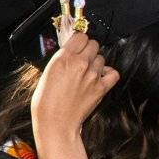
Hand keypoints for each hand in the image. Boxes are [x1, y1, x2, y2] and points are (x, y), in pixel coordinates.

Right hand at [30, 24, 118, 143]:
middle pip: (94, 44)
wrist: (55, 123)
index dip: (79, 41)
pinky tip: (100, 77)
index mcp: (63, 57)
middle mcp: (80, 63)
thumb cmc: (46, 102)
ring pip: (102, 57)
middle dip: (88, 50)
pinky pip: (113, 72)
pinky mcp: (101, 87)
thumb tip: (70, 51)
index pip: (80, 36)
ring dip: (96, 63)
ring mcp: (92, 75)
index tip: (77, 46)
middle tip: (82, 59)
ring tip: (87, 73)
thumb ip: (61, 59)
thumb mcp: (47, 73)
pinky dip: (108, 73)